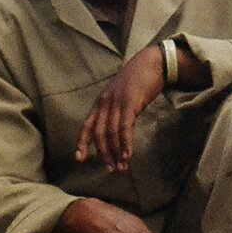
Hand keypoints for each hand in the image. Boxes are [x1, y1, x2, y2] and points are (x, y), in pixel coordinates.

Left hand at [76, 45, 164, 172]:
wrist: (152, 62)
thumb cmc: (138, 80)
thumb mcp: (121, 95)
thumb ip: (115, 110)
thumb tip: (115, 129)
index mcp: (100, 102)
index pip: (86, 126)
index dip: (82, 143)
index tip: (79, 159)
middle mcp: (105, 103)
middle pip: (98, 134)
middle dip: (103, 154)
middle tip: (110, 170)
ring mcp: (116, 103)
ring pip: (111, 134)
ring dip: (116, 153)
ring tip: (121, 168)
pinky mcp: (130, 103)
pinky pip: (125, 128)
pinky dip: (125, 144)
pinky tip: (128, 156)